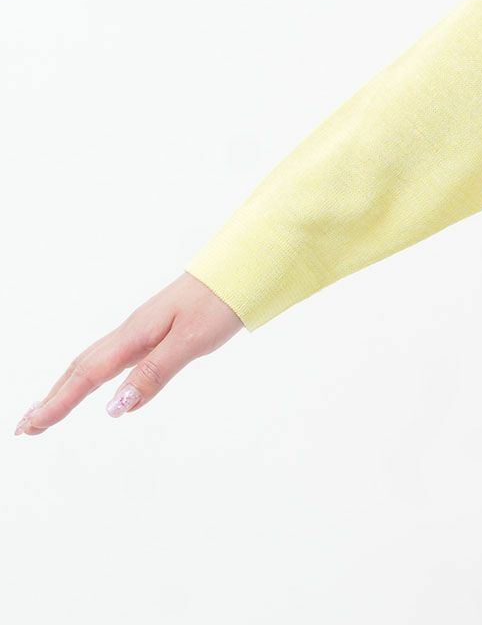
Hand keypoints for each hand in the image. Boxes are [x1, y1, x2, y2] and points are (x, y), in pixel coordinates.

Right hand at [14, 272, 244, 435]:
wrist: (240, 271)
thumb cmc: (218, 304)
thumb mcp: (190, 341)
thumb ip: (154, 373)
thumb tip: (114, 408)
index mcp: (136, 335)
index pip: (88, 375)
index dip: (58, 403)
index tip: (30, 428)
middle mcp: (132, 331)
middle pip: (81, 368)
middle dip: (52, 397)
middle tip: (24, 427)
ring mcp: (142, 329)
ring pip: (95, 361)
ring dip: (67, 386)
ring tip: (47, 410)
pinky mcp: (155, 329)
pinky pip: (113, 356)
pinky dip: (93, 374)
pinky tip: (98, 385)